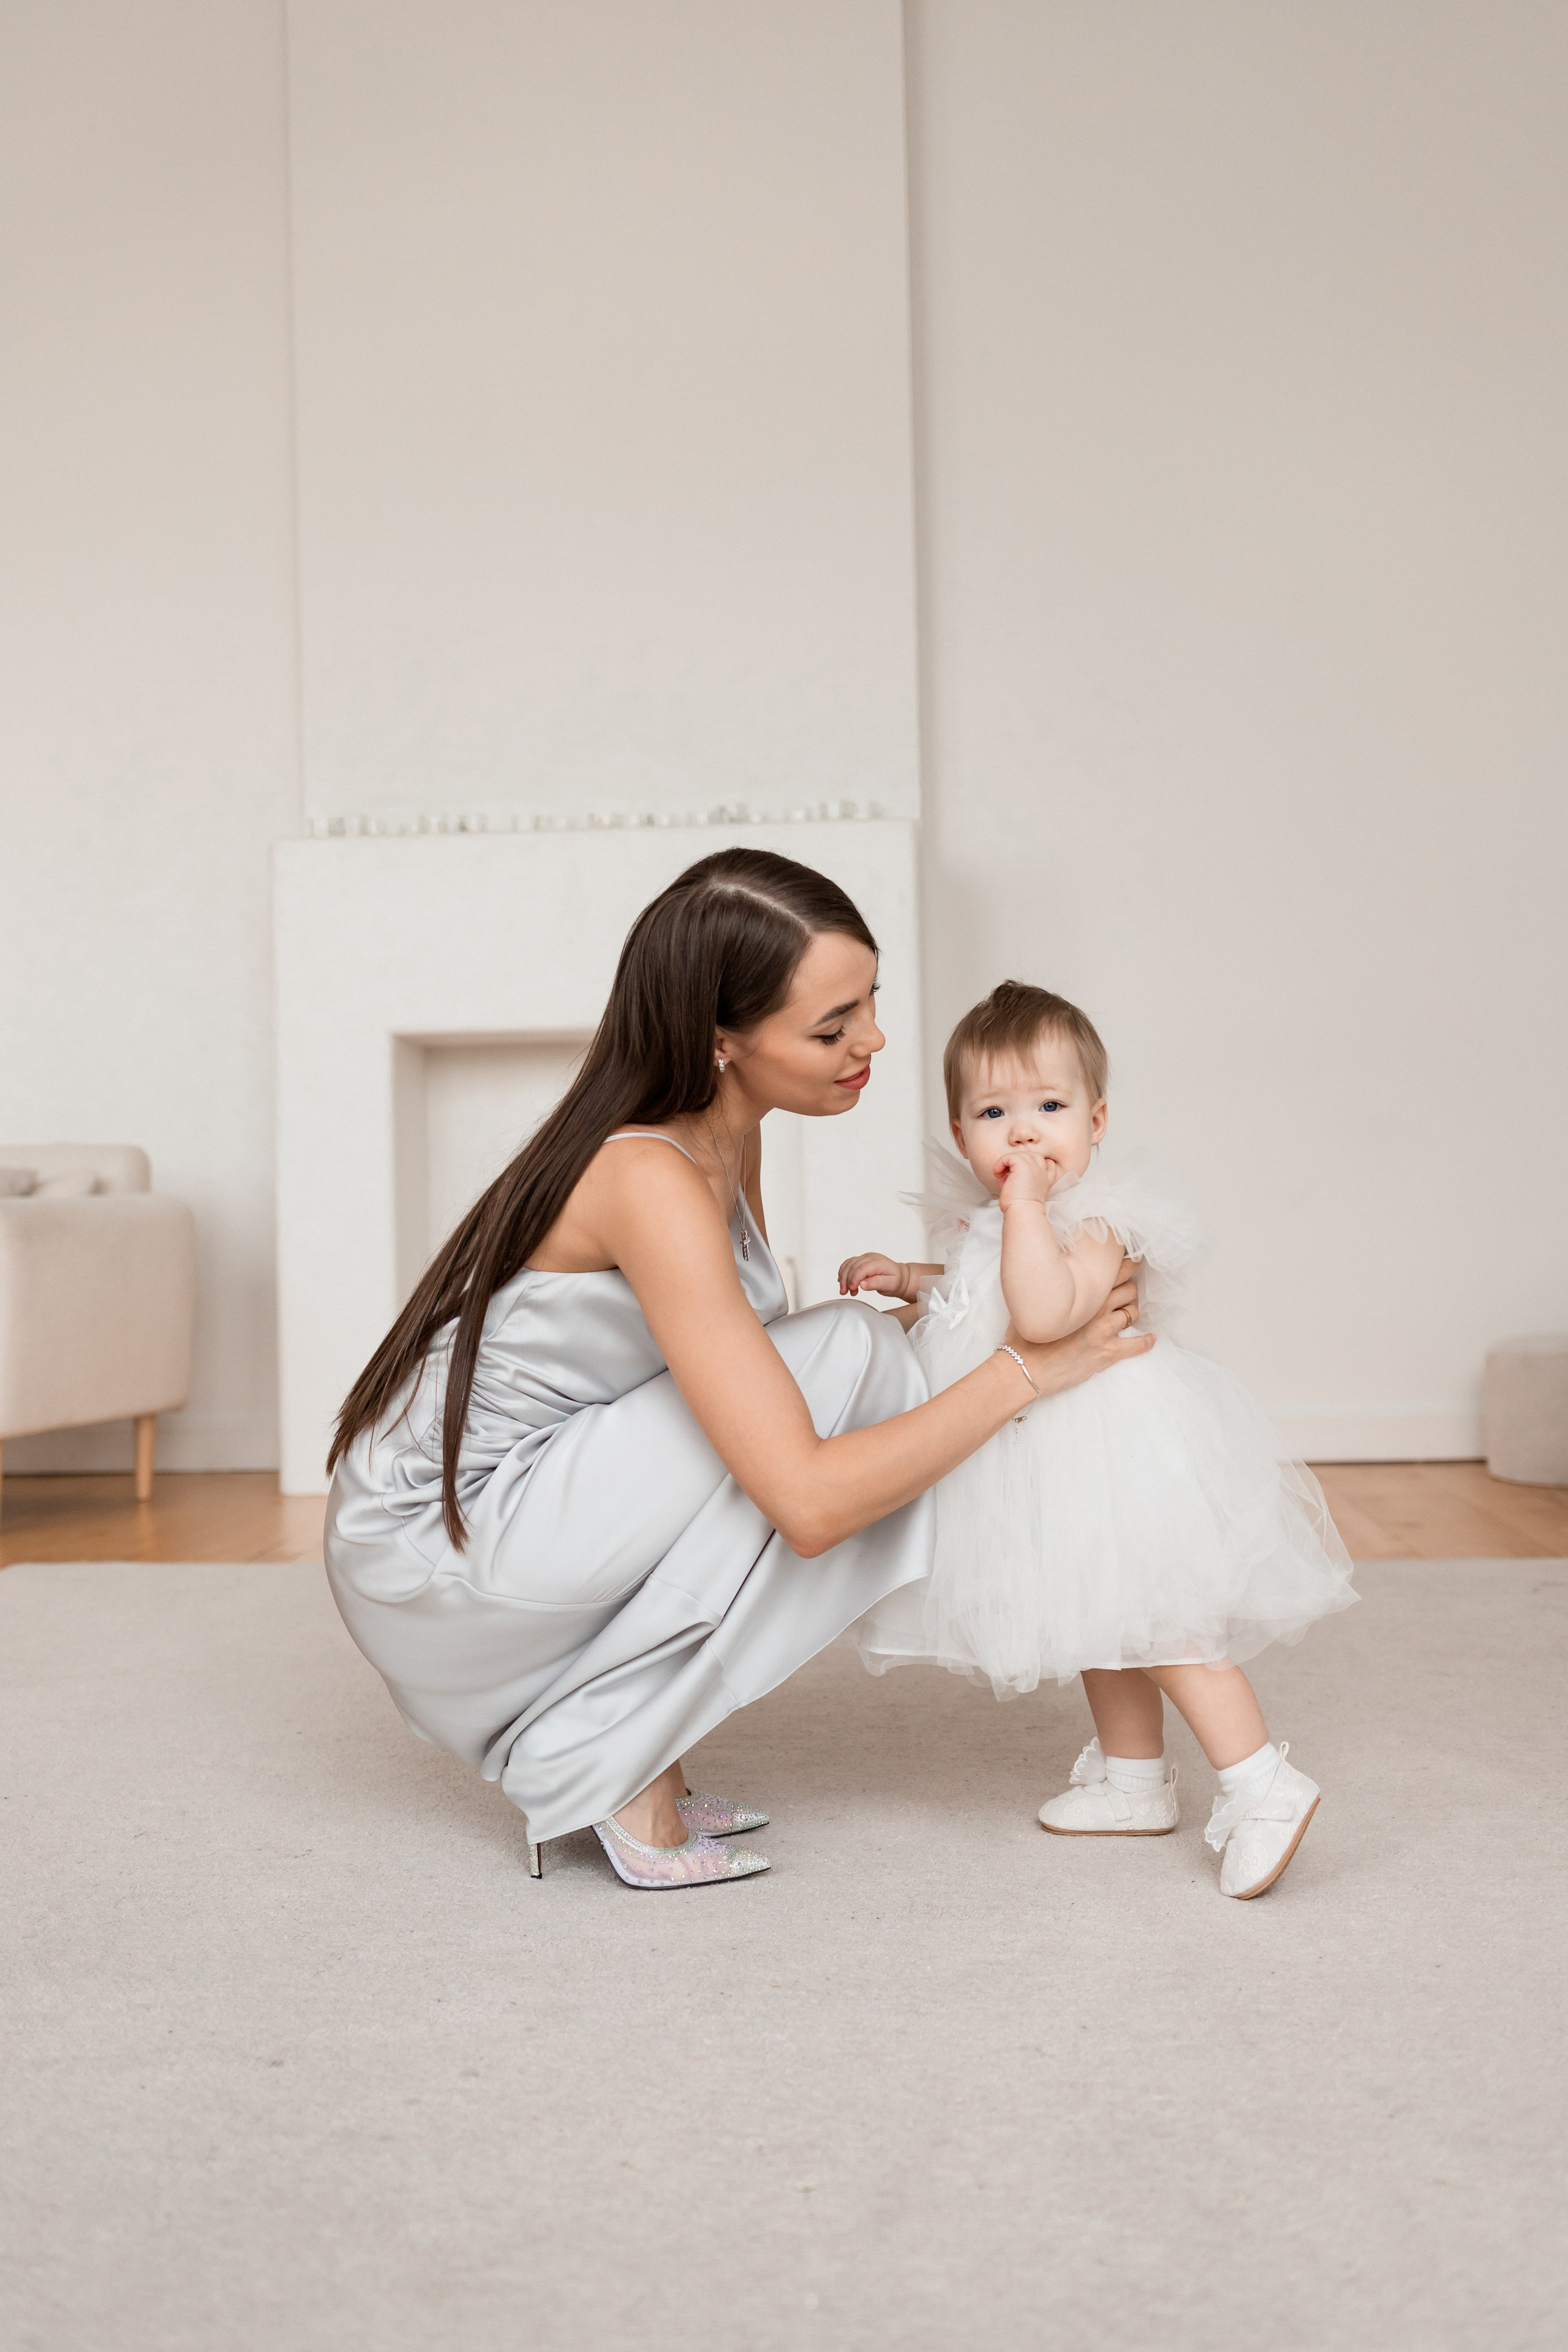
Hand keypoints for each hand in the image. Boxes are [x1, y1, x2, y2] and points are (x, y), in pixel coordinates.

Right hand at [837, 1251, 913, 1301]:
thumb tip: (862, 1284)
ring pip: (848, 1264)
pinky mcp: (861, 1260)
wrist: (899, 1277)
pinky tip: (843, 1282)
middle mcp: (870, 1257)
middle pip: (852, 1266)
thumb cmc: (896, 1281)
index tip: (852, 1289)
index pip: (861, 1268)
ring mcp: (865, 1258)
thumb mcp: (889, 1285)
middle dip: (846, 1280)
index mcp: (878, 1262)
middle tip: (845, 1292)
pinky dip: (843, 1272)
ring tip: (844, 1290)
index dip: (854, 1279)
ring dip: (843, 1277)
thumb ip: (876, 1284)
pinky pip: (848, 1264)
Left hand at [994, 1142, 1061, 1208]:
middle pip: (1030, 1156)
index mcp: (1045, 1179)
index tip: (1020, 1171)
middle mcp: (1042, 1172)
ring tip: (1000, 1175)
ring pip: (1019, 1155)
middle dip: (1017, 1162)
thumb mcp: (1025, 1192)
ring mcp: (1034, 1167)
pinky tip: (998, 1174)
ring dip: (1007, 1163)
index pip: (1047, 1163)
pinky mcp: (1023, 1166)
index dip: (1033, 1164)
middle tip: (1006, 1175)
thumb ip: (1021, 1179)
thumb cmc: (1021, 1208)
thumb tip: (1005, 1172)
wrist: (1023, 1213)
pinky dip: (1001, 1163)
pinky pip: (1010, 1156)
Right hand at [1004, 1253, 1151, 1395]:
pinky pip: (1137, 1345)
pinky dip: (1146, 1342)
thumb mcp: (1038, 1301)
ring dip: (1131, 1313)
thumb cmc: (1027, 1335)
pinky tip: (1151, 1339)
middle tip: (1124, 1292)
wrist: (1027, 1367)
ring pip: (1133, 1313)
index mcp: (1082, 1293)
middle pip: (1128, 1290)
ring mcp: (1105, 1330)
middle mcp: (1097, 1308)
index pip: (1115, 1271)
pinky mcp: (1108, 1352)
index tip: (1132, 1262)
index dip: (1127, 1265)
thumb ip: (1054, 1288)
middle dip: (1128, 1290)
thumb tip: (1057, 1275)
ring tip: (1126, 1315)